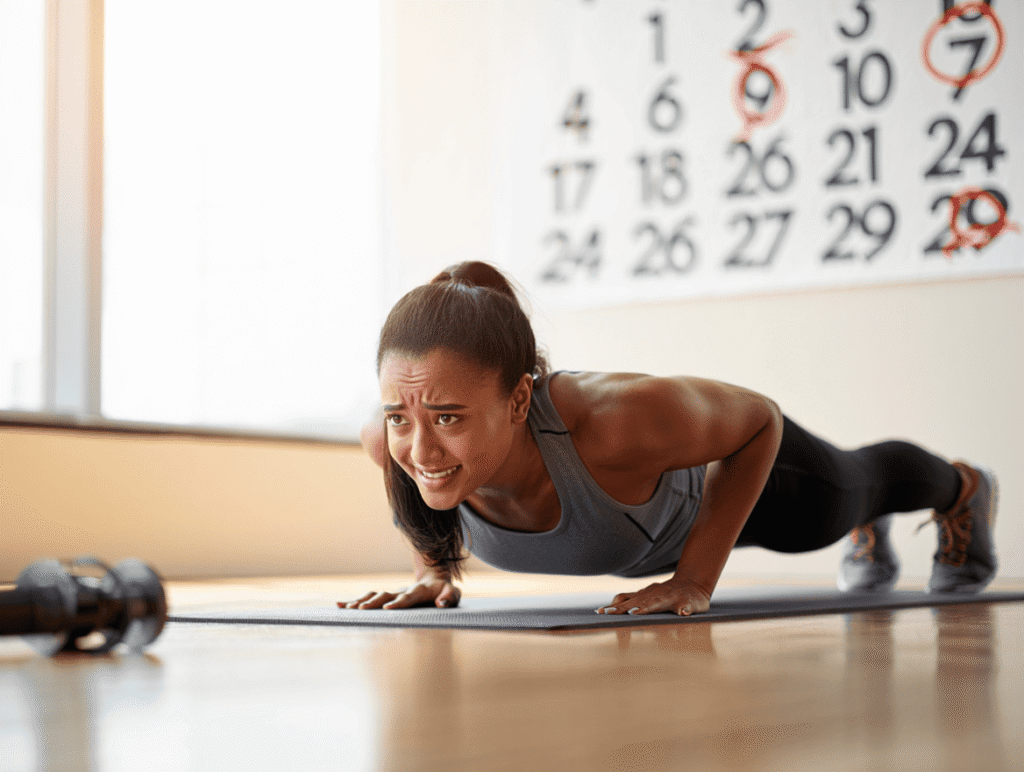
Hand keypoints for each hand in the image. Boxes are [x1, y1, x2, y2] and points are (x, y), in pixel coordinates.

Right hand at [338, 574, 460, 609]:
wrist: (435, 576)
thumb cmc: (445, 589)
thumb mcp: (453, 592)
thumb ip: (449, 597)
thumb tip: (441, 604)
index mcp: (419, 591)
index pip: (407, 597)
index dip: (398, 603)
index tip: (387, 609)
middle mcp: (403, 590)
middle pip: (386, 595)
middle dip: (373, 602)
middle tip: (360, 610)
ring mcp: (394, 592)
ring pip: (375, 594)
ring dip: (361, 601)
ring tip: (346, 608)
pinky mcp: (388, 596)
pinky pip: (370, 597)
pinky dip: (355, 601)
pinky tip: (340, 605)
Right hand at [594, 578, 710, 616]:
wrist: (692, 582)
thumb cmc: (694, 598)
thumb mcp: (696, 604)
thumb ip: (689, 607)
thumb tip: (684, 611)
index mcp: (664, 598)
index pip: (650, 605)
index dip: (641, 609)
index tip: (631, 613)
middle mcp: (652, 593)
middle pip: (633, 601)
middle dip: (619, 608)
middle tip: (605, 614)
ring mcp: (646, 592)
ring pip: (627, 597)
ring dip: (614, 605)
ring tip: (600, 612)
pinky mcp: (643, 592)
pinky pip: (627, 596)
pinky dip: (617, 602)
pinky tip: (608, 608)